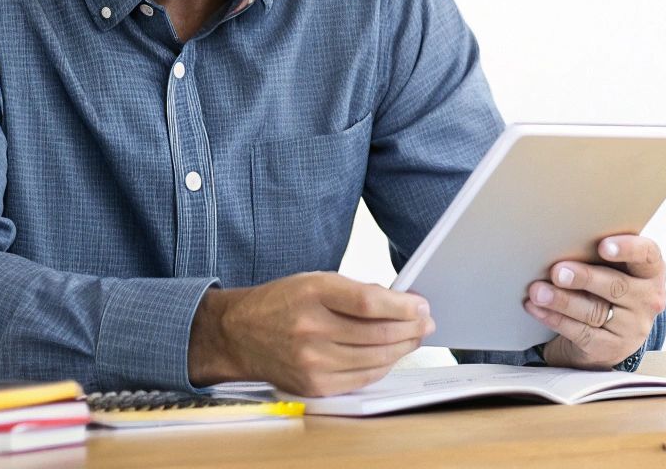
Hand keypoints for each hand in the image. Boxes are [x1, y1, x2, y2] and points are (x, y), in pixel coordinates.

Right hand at [187, 272, 433, 395]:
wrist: (238, 334)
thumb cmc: (283, 302)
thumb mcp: (317, 281)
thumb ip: (358, 291)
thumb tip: (404, 303)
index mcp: (313, 294)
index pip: (368, 303)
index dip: (403, 307)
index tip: (422, 305)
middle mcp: (310, 329)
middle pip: (377, 334)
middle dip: (411, 329)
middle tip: (426, 323)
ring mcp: (311, 362)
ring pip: (374, 359)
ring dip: (402, 349)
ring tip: (414, 338)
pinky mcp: (313, 385)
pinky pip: (361, 379)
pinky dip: (382, 367)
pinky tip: (390, 356)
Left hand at [525, 234, 665, 369]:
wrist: (612, 335)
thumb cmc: (609, 288)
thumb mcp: (616, 269)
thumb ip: (601, 255)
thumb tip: (564, 242)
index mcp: (651, 272)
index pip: (647, 254)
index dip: (628, 248)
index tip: (603, 246)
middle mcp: (647, 299)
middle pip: (616, 286)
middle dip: (584, 277)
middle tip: (557, 271)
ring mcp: (631, 327)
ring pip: (595, 311)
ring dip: (562, 300)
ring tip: (538, 291)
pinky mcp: (610, 348)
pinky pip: (581, 332)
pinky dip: (555, 319)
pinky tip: (537, 308)